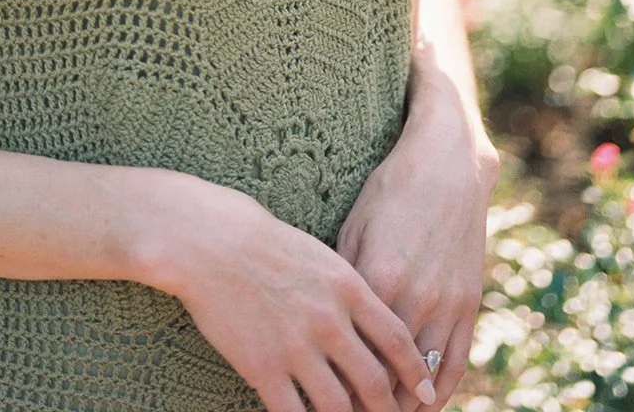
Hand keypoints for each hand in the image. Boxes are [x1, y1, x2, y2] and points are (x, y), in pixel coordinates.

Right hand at [160, 179, 439, 411]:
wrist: (208, 238)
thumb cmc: (260, 238)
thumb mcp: (317, 253)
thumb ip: (345, 289)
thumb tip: (367, 322)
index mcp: (346, 285)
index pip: (397, 339)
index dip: (416, 371)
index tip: (425, 392)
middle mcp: (328, 320)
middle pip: (375, 381)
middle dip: (390, 409)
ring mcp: (296, 346)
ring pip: (340, 407)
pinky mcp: (262, 367)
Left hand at [335, 108, 499, 411]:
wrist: (447, 166)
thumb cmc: (390, 191)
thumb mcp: (354, 227)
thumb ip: (341, 279)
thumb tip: (320, 321)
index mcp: (376, 280)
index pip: (351, 351)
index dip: (334, 379)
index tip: (318, 392)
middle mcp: (414, 299)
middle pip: (385, 374)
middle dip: (364, 400)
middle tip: (345, 410)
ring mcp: (447, 305)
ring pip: (422, 379)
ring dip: (400, 403)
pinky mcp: (469, 304)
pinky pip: (455, 363)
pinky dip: (438, 391)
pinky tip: (421, 405)